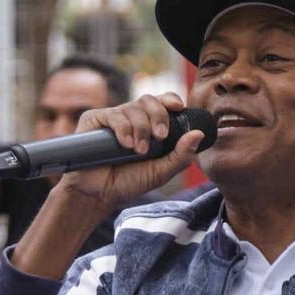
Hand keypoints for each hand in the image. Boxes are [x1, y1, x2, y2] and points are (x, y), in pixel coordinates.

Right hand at [55, 92, 205, 213]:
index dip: (170, 100)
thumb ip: (181, 155)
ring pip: (133, 107)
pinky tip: (126, 144)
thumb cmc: (128, 183)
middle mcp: (131, 118)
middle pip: (149, 100)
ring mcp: (113, 118)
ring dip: (141, 128)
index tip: (178, 108)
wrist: (99, 195)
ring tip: (138, 151)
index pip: (162, 102)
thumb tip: (199, 134)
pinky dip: (124, 128)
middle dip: (158, 116)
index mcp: (149, 125)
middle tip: (160, 137)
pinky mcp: (95, 120)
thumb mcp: (160, 172)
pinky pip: (114, 115)